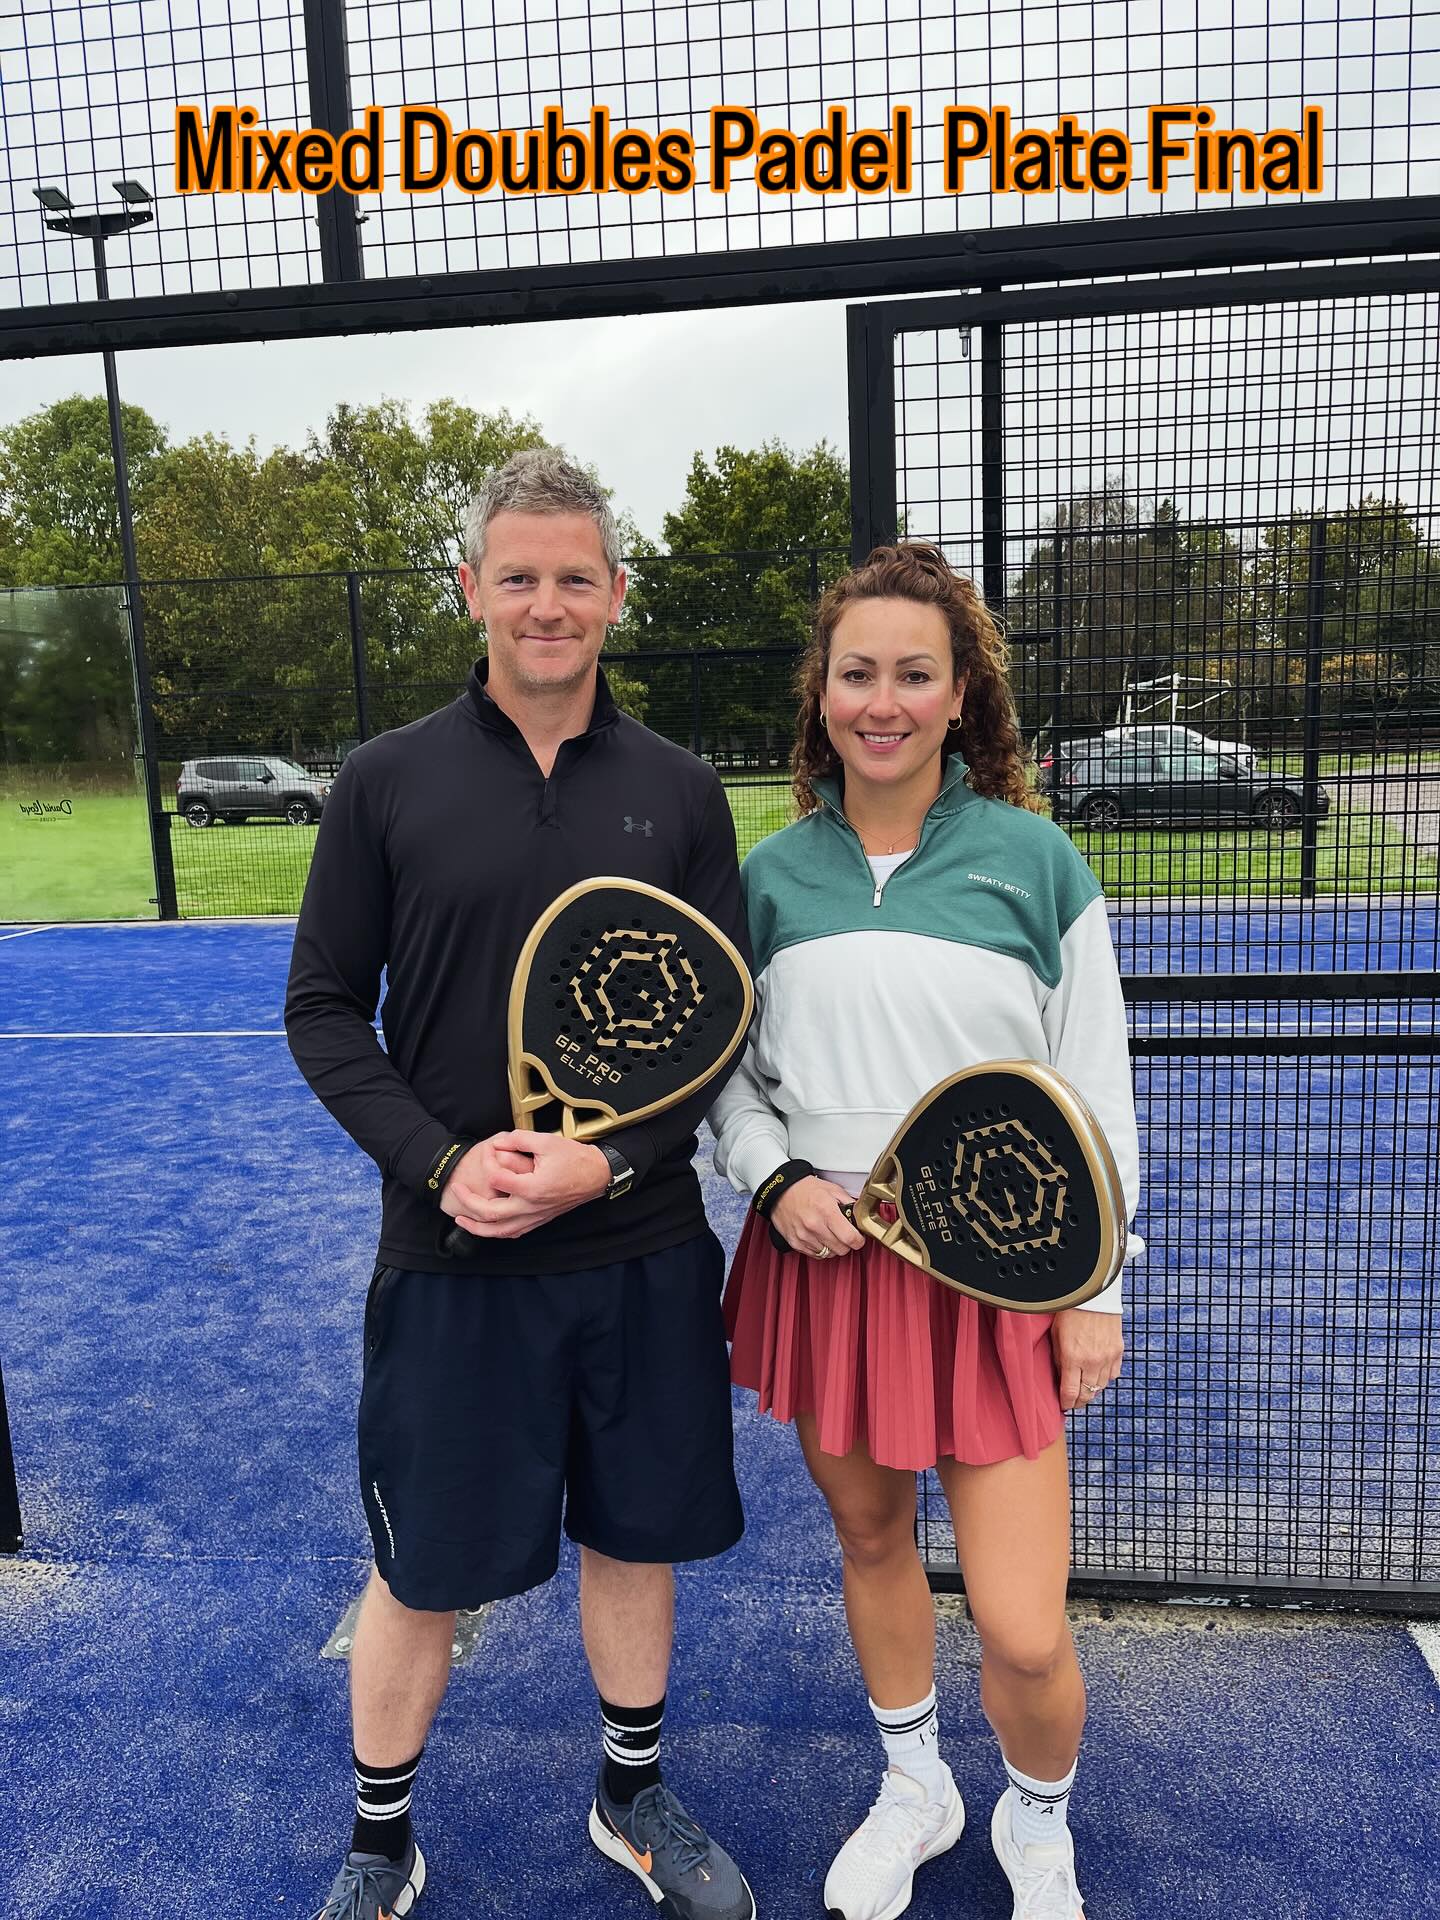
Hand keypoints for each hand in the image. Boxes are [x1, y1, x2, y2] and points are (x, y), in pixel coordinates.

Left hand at [442, 1132, 609, 1239]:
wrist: (596, 1175)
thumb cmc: (574, 1159)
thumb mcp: (547, 1141)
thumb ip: (519, 1139)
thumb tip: (498, 1142)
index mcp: (532, 1187)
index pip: (496, 1180)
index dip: (488, 1162)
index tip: (488, 1150)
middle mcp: (531, 1207)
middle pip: (491, 1214)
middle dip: (469, 1203)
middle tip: (457, 1190)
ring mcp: (535, 1216)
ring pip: (500, 1231)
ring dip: (477, 1227)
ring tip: (462, 1219)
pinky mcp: (539, 1220)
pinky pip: (513, 1233)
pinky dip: (496, 1232)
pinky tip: (487, 1227)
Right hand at [768, 1176, 866, 1259]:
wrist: (781, 1191)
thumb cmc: (806, 1189)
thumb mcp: (833, 1190)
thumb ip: (850, 1204)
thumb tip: (861, 1218)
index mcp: (826, 1211)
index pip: (850, 1238)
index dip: (858, 1240)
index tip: (858, 1238)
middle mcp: (814, 1225)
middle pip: (841, 1249)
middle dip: (846, 1243)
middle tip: (844, 1234)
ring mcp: (804, 1236)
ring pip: (829, 1254)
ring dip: (832, 1246)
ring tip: (829, 1233)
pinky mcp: (795, 1243)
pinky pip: (816, 1254)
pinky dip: (820, 1248)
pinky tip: (819, 1237)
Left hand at [1050, 1307, 1123, 1411]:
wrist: (1092, 1295)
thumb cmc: (1069, 1313)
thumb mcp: (1056, 1337)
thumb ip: (1060, 1361)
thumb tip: (1062, 1380)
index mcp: (1073, 1358)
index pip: (1070, 1393)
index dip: (1066, 1403)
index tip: (1063, 1405)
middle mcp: (1092, 1361)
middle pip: (1087, 1394)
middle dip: (1079, 1401)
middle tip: (1073, 1401)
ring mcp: (1108, 1357)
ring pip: (1101, 1387)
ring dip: (1092, 1391)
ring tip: (1084, 1389)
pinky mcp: (1118, 1351)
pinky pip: (1113, 1375)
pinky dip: (1105, 1378)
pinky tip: (1097, 1374)